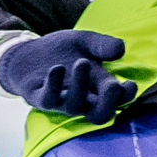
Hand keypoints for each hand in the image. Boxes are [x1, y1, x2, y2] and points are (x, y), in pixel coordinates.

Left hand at [0, 30, 135, 122]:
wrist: (27, 53)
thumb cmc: (61, 50)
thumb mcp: (84, 41)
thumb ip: (102, 44)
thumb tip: (121, 48)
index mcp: (98, 86)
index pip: (118, 100)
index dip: (126, 96)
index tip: (129, 83)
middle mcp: (82, 98)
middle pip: (100, 115)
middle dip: (109, 103)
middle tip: (113, 86)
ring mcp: (61, 101)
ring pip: (76, 107)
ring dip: (81, 86)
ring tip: (81, 62)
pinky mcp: (40, 98)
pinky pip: (49, 99)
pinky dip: (54, 85)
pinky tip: (57, 68)